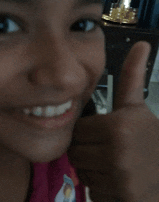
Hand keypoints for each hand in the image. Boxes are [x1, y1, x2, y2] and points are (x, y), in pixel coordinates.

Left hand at [67, 41, 158, 201]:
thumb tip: (141, 42)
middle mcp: (116, 152)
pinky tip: (118, 179)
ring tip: (114, 163)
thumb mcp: (137, 106)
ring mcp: (119, 178)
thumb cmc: (150, 136)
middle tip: (108, 149)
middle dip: (88, 150)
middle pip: (77, 151)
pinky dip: (101, 186)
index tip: (103, 133)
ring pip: (83, 170)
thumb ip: (132, 76)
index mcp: (117, 126)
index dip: (89, 132)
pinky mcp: (121, 196)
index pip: (79, 131)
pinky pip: (94, 189)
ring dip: (94, 168)